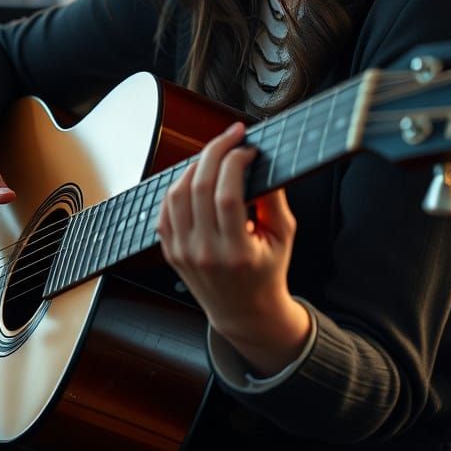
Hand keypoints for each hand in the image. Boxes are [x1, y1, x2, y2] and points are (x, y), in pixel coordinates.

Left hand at [158, 122, 310, 376]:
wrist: (243, 312)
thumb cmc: (267, 271)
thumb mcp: (284, 237)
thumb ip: (274, 200)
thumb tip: (259, 161)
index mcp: (237, 253)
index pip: (228, 196)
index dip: (235, 163)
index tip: (248, 149)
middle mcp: (205, 253)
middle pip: (199, 188)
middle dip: (215, 152)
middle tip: (231, 137)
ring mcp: (183, 253)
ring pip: (177, 194)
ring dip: (195, 166)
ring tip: (215, 156)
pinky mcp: (170, 251)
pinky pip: (166, 209)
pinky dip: (178, 187)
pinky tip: (196, 178)